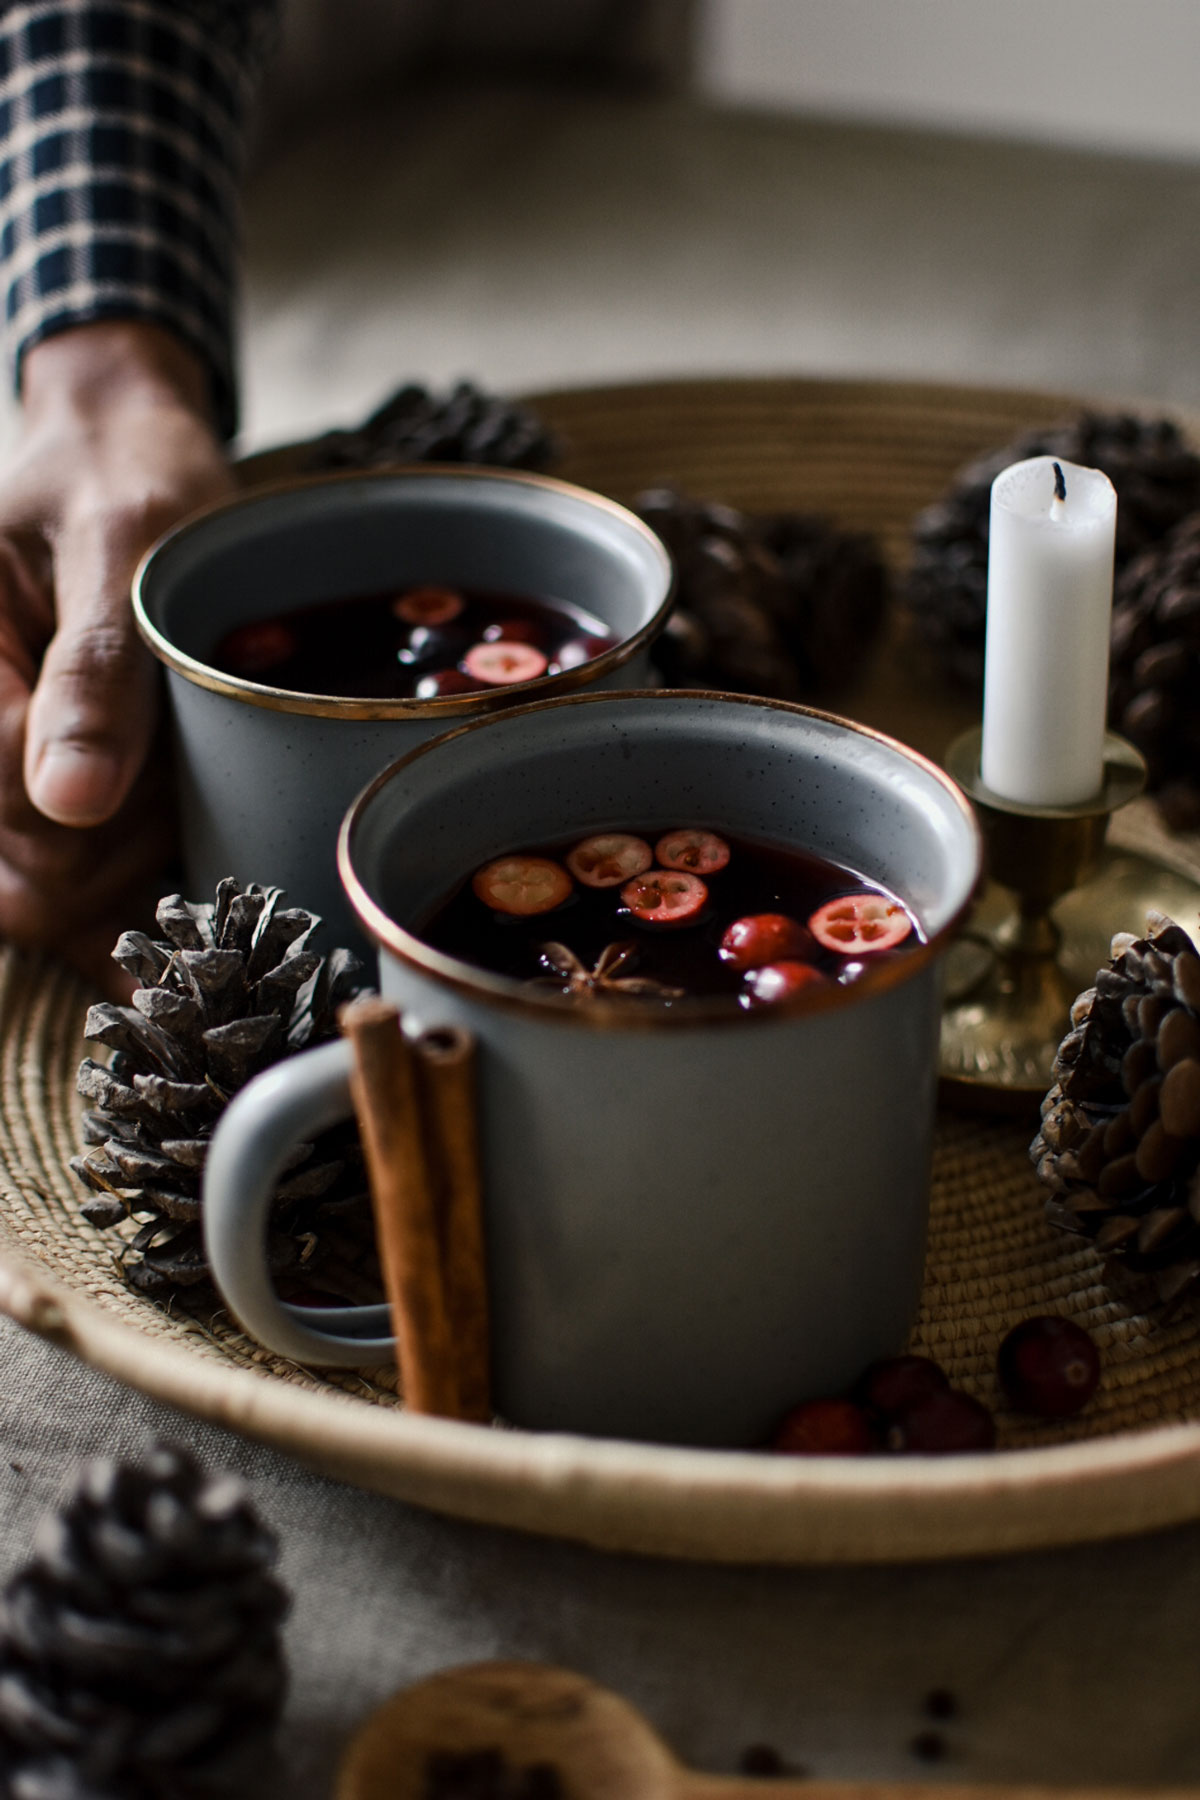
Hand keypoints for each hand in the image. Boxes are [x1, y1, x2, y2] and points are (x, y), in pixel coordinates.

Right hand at [0, 322, 233, 993]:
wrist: (128, 450)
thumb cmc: (128, 477)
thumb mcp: (125, 545)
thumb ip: (98, 668)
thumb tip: (70, 799)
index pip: (13, 808)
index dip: (106, 833)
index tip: (184, 805)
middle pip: (24, 870)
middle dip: (119, 868)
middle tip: (197, 811)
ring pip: (39, 887)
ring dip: (124, 881)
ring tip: (190, 821)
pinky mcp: (27, 774)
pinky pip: (54, 870)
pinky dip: (120, 881)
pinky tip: (173, 863)